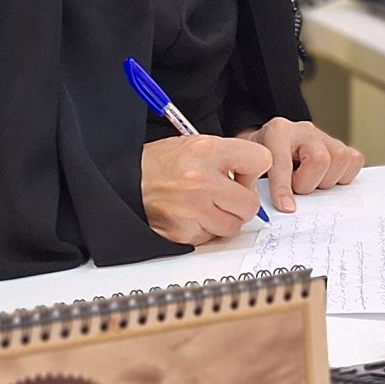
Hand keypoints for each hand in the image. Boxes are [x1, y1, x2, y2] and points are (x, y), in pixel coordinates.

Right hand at [142, 134, 274, 244]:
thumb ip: (228, 157)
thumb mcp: (194, 144)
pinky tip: (190, 215)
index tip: (242, 173)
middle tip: (225, 195)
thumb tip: (253, 178)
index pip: (260, 160)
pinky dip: (204, 230)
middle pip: (250, 204)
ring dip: (223, 219)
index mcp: (206, 151)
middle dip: (241, 202)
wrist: (124, 181)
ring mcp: (192, 210)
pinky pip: (211, 238)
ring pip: (233, 226)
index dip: (254, 169)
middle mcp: (200, 180)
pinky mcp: (182, 232)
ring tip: (204, 205)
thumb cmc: (160, 163)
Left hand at [240, 117, 366, 213]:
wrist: (270, 143)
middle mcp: (303, 130)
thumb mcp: (252, 168)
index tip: (286, 208)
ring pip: (340, 159)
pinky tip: (325, 179)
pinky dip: (342, 176)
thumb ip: (257, 185)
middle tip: (297, 189)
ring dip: (326, 181)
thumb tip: (273, 208)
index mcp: (277, 132)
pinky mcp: (339, 144)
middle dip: (308, 183)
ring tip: (310, 183)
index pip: (282, 162)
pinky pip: (353, 160)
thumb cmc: (262, 159)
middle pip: (320, 159)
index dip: (283, 188)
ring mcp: (323, 136)